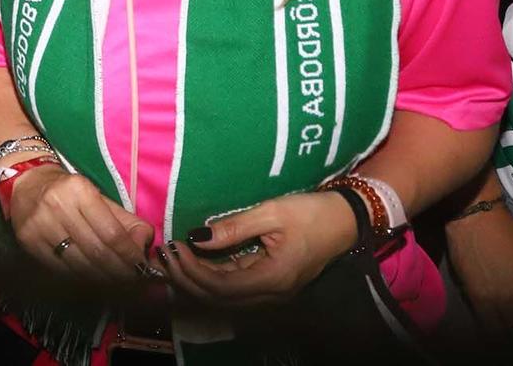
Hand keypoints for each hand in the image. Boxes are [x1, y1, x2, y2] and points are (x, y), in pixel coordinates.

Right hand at [6, 164, 155, 289]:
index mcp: (79, 190)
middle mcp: (58, 206)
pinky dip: (80, 279)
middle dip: (119, 272)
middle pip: (97, 251)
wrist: (26, 183)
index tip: (142, 269)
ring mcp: (40, 224)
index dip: (130, 256)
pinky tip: (92, 281)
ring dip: (102, 279)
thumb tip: (145, 244)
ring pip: (79, 264)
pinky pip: (60, 269)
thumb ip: (126, 222)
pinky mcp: (28, 240)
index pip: (112, 233)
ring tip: (116, 284)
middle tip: (132, 282)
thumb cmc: (69, 192)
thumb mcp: (99, 198)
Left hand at [160, 191, 353, 308]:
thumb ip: (232, 228)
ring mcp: (272, 292)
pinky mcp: (271, 284)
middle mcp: (272, 294)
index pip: (220, 287)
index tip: (174, 248)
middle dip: (187, 279)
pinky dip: (212, 276)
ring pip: (225, 296)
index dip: (192, 271)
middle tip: (166, 254)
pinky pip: (235, 287)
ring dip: (197, 280)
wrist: (346, 220)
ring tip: (174, 258)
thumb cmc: (311, 213)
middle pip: (219, 298)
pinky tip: (195, 259)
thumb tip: (196, 237)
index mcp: (273, 279)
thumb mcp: (271, 213)